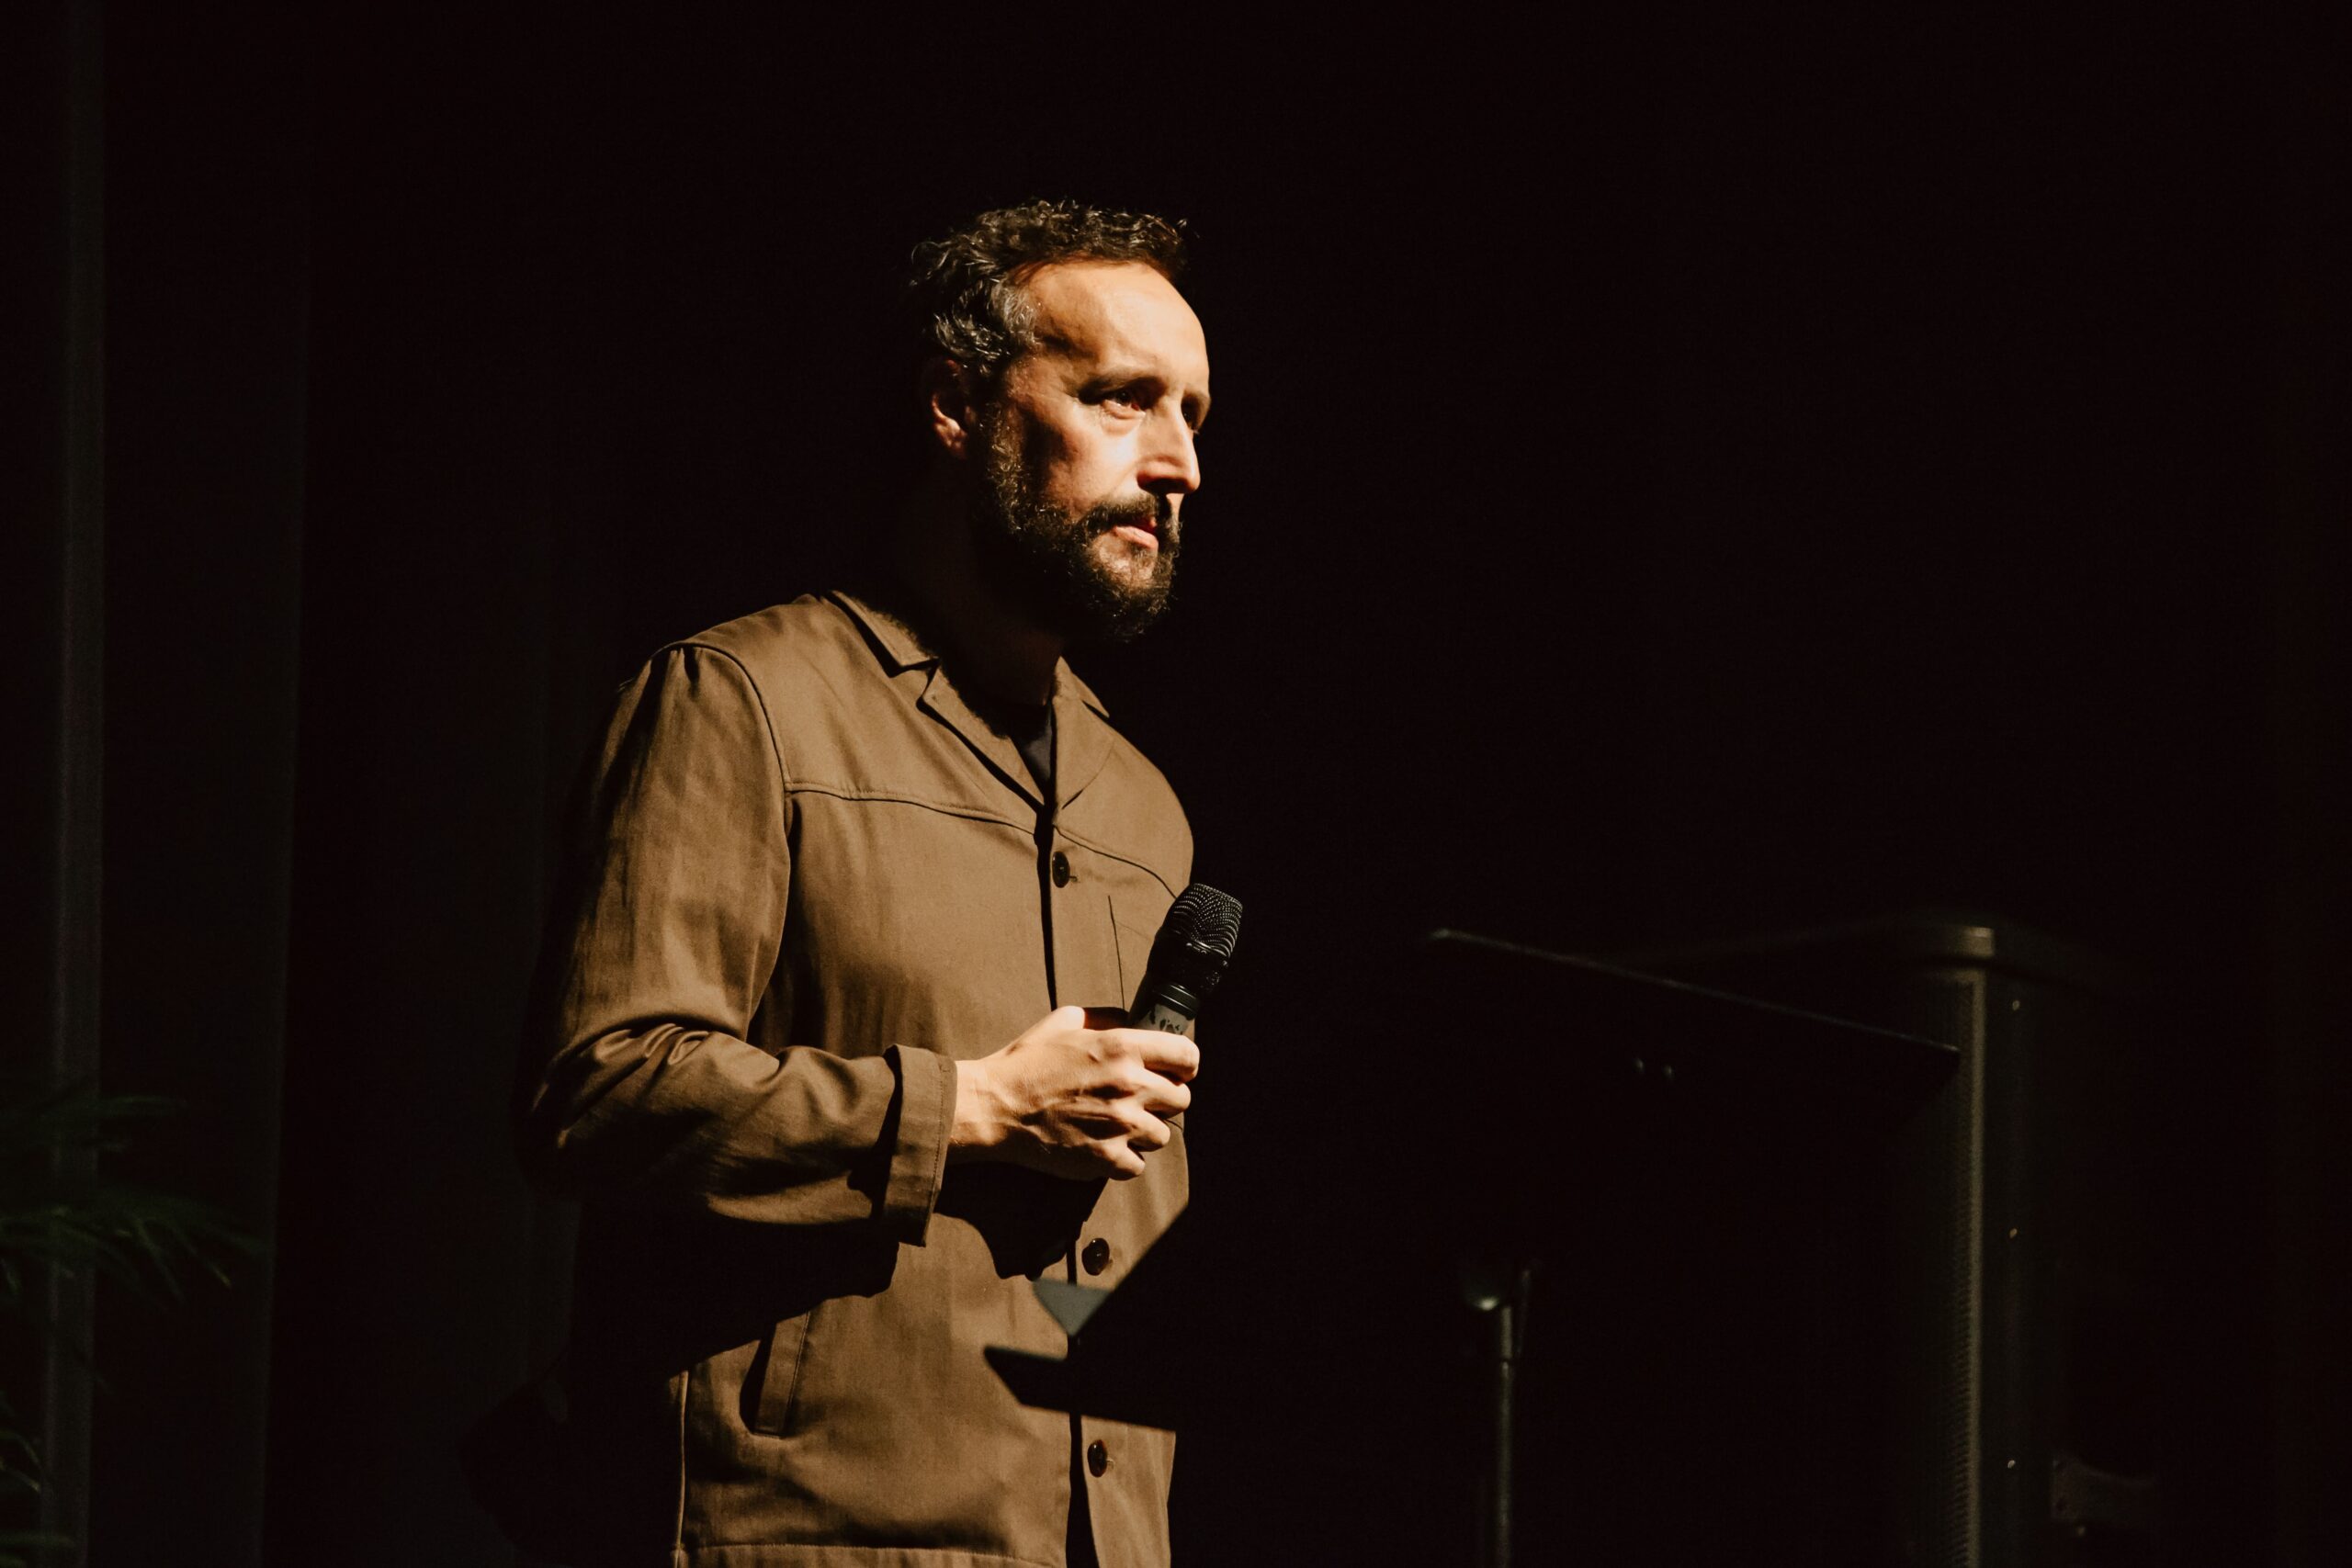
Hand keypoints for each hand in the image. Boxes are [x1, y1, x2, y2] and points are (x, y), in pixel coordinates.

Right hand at [950, 1005, 1197, 1180]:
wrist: (994, 1108)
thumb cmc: (1026, 1062)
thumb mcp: (1065, 1021)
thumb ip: (1107, 1018)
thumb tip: (1135, 1022)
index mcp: (1122, 1048)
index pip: (1187, 1056)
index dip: (1184, 1064)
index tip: (1174, 1070)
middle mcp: (1129, 1086)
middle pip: (1181, 1099)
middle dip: (1164, 1099)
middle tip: (1140, 1100)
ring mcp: (1120, 1126)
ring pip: (1162, 1135)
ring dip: (1144, 1131)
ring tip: (1117, 1125)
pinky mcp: (1107, 1159)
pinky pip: (1138, 1164)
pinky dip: (1124, 1159)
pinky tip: (1104, 1145)